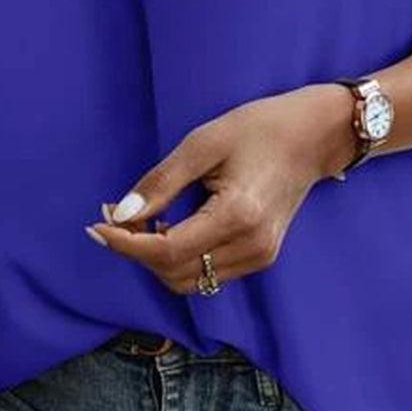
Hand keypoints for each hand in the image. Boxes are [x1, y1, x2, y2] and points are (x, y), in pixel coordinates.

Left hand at [85, 83, 355, 292]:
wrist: (314, 136)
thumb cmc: (261, 129)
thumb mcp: (204, 143)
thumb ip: (161, 182)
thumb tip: (121, 213)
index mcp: (239, 215)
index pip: (168, 250)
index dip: (126, 244)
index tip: (97, 225)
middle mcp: (252, 247)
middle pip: (174, 272)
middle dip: (136, 250)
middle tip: (113, 215)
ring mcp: (260, 256)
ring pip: (189, 281)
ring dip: (156, 258)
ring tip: (139, 222)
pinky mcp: (260, 257)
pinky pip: (207, 273)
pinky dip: (179, 258)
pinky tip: (168, 227)